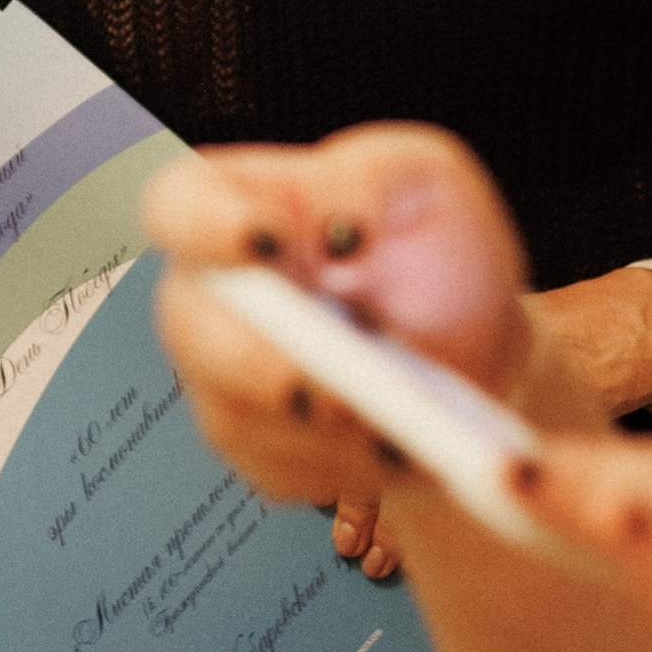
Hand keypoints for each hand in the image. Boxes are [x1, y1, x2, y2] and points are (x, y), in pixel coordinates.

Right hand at [144, 129, 538, 579]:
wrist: (472, 342)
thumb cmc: (436, 245)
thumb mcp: (425, 181)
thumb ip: (371, 180)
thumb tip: (340, 227)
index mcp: (235, 204)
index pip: (179, 205)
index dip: (208, 227)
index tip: (269, 243)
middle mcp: (209, 293)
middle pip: (191, 328)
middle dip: (258, 362)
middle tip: (328, 388)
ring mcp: (222, 377)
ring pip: (241, 416)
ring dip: (324, 430)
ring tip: (409, 426)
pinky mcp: (257, 449)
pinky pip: (285, 472)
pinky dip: (352, 468)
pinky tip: (406, 448)